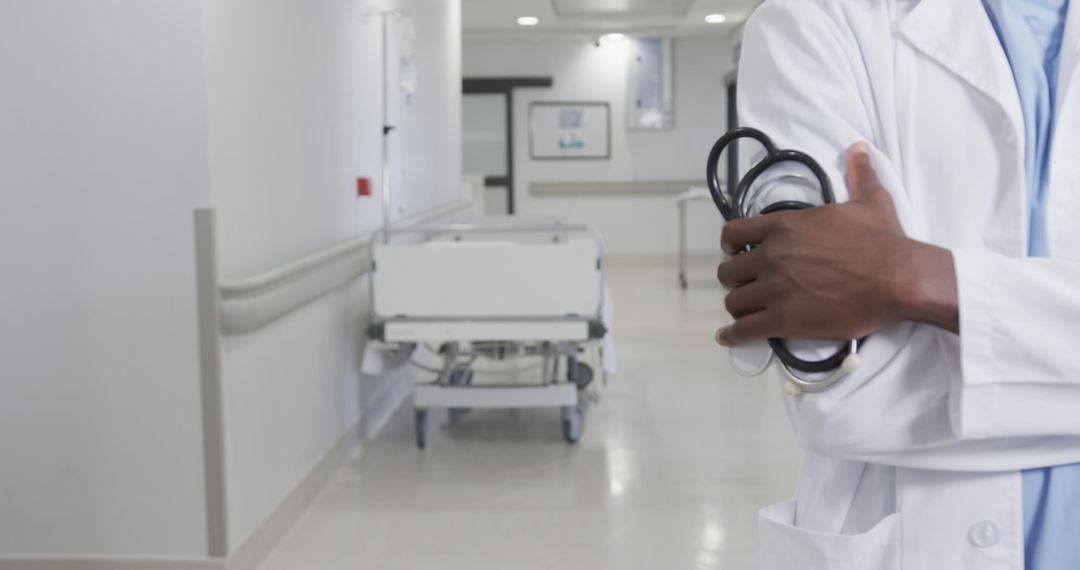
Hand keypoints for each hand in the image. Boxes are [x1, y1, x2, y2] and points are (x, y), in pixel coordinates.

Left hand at [715, 142, 957, 346]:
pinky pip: (744, 330)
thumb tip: (860, 150)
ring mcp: (775, 289)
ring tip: (748, 311)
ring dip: (739, 307)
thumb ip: (858, 175)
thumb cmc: (883, 241)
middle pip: (728, 272)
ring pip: (734, 301)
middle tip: (749, 286)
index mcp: (783, 227)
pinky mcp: (783, 320)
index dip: (731, 246)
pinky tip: (729, 337)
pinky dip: (733, 336)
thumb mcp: (869, 200)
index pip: (732, 234)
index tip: (737, 254)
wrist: (898, 278)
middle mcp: (771, 256)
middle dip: (737, 279)